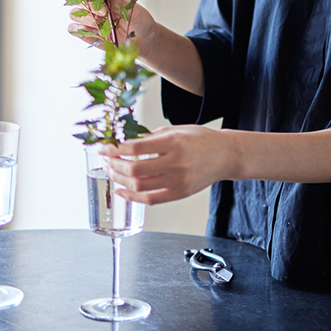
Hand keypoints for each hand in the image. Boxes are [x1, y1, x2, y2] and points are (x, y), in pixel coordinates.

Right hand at [67, 0, 157, 50]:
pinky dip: (81, 32)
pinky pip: (74, 30)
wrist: (145, 41)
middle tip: (104, 14)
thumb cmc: (141, 21)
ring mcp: (91, 18)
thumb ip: (119, 0)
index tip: (104, 4)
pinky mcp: (88, 33)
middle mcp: (95, 4)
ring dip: (85, 19)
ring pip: (73, 13)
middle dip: (87, 6)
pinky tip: (97, 35)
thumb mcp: (135, 10)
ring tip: (102, 27)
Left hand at [100, 126, 237, 205]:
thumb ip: (151, 138)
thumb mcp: (176, 130)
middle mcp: (176, 163)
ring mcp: (178, 181)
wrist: (226, 155)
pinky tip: (121, 190)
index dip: (115, 149)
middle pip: (134, 170)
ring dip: (120, 180)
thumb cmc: (202, 140)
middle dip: (114, 165)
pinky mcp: (180, 194)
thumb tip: (124, 143)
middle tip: (105, 160)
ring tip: (111, 172)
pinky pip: (150, 200)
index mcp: (174, 143)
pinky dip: (132, 197)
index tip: (104, 147)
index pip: (136, 148)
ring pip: (139, 186)